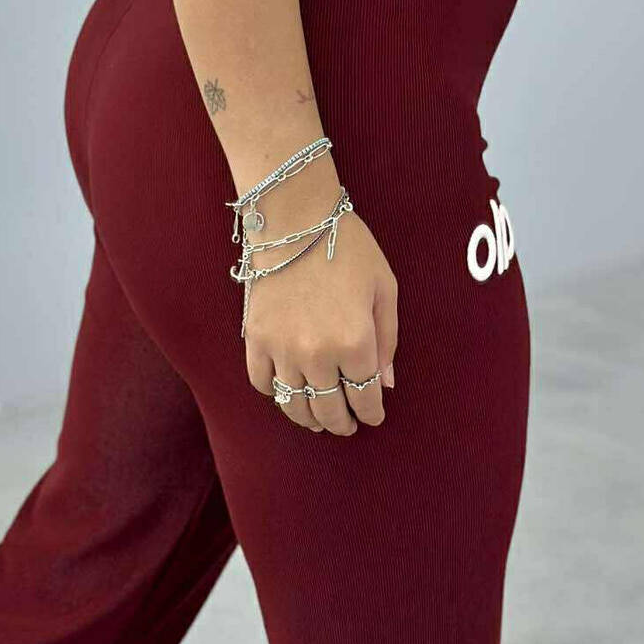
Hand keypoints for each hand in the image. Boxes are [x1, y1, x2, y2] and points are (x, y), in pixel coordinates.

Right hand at [242, 174, 397, 435]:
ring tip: (317, 421)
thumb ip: (388, 340)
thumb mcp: (384, 289)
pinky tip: (287, 390)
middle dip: (342, 423)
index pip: (365, 397)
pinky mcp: (255, 339)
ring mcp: (282, 349)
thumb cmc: (347, 247)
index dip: (371, 413)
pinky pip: (263, 382)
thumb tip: (385, 384)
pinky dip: (275, 392)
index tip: (373, 417)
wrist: (294, 218)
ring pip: (294, 405)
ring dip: (308, 419)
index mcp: (356, 343)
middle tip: (347, 425)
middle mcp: (318, 354)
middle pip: (329, 410)